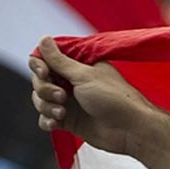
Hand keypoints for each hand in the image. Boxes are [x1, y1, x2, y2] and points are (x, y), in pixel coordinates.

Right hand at [29, 36, 158, 155]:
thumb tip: (44, 39)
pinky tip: (55, 123)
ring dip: (45, 105)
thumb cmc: (114, 98)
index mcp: (78, 66)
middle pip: (40, 80)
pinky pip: (46, 118)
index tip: (44, 72)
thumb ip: (60, 61)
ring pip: (41, 99)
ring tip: (62, 112)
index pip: (46, 60)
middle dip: (44, 88)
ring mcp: (70, 102)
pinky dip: (47, 121)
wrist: (130, 130)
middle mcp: (72, 82)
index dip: (39, 65)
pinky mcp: (69, 121)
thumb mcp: (84, 75)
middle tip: (61, 96)